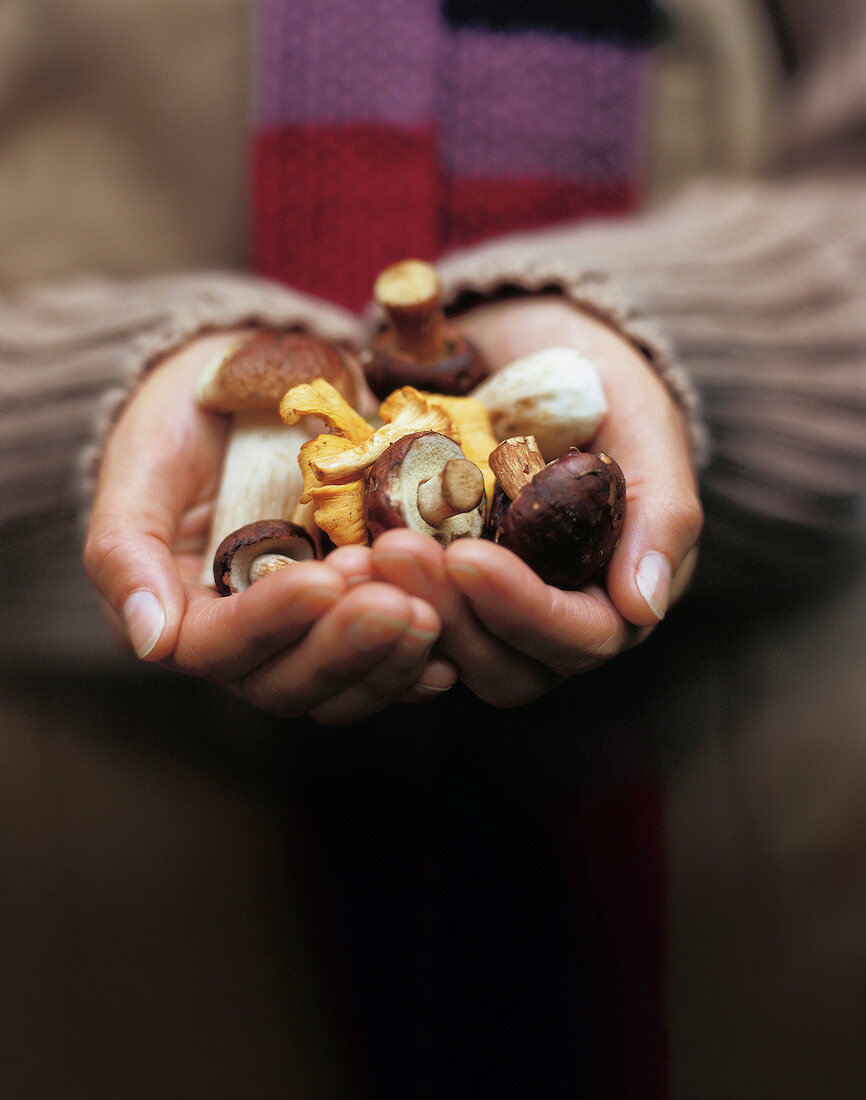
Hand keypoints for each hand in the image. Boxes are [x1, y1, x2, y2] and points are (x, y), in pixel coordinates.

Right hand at [83, 330, 452, 723]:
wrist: (242, 395)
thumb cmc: (179, 424)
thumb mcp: (140, 468)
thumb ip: (126, 551)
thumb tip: (149, 641)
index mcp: (182, 618)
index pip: (221, 646)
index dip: (273, 621)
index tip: (325, 578)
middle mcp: (246, 643)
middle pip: (290, 683)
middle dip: (346, 647)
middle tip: (400, 604)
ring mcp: (305, 636)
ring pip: (344, 686)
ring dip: (389, 658)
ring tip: (431, 610)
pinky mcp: (352, 621)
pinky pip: (385, 663)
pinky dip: (418, 661)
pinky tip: (452, 648)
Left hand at [370, 296, 702, 706]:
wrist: (530, 345)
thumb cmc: (602, 384)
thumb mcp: (645, 426)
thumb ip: (660, 512)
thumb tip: (644, 607)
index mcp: (613, 596)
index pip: (578, 637)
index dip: (523, 610)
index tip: (468, 558)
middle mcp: (550, 620)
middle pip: (506, 667)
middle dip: (451, 616)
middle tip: (398, 550)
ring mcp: (486, 611)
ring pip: (448, 656)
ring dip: (407, 611)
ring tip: (368, 553)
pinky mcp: (434, 590)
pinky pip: (403, 622)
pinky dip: (373, 600)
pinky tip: (342, 561)